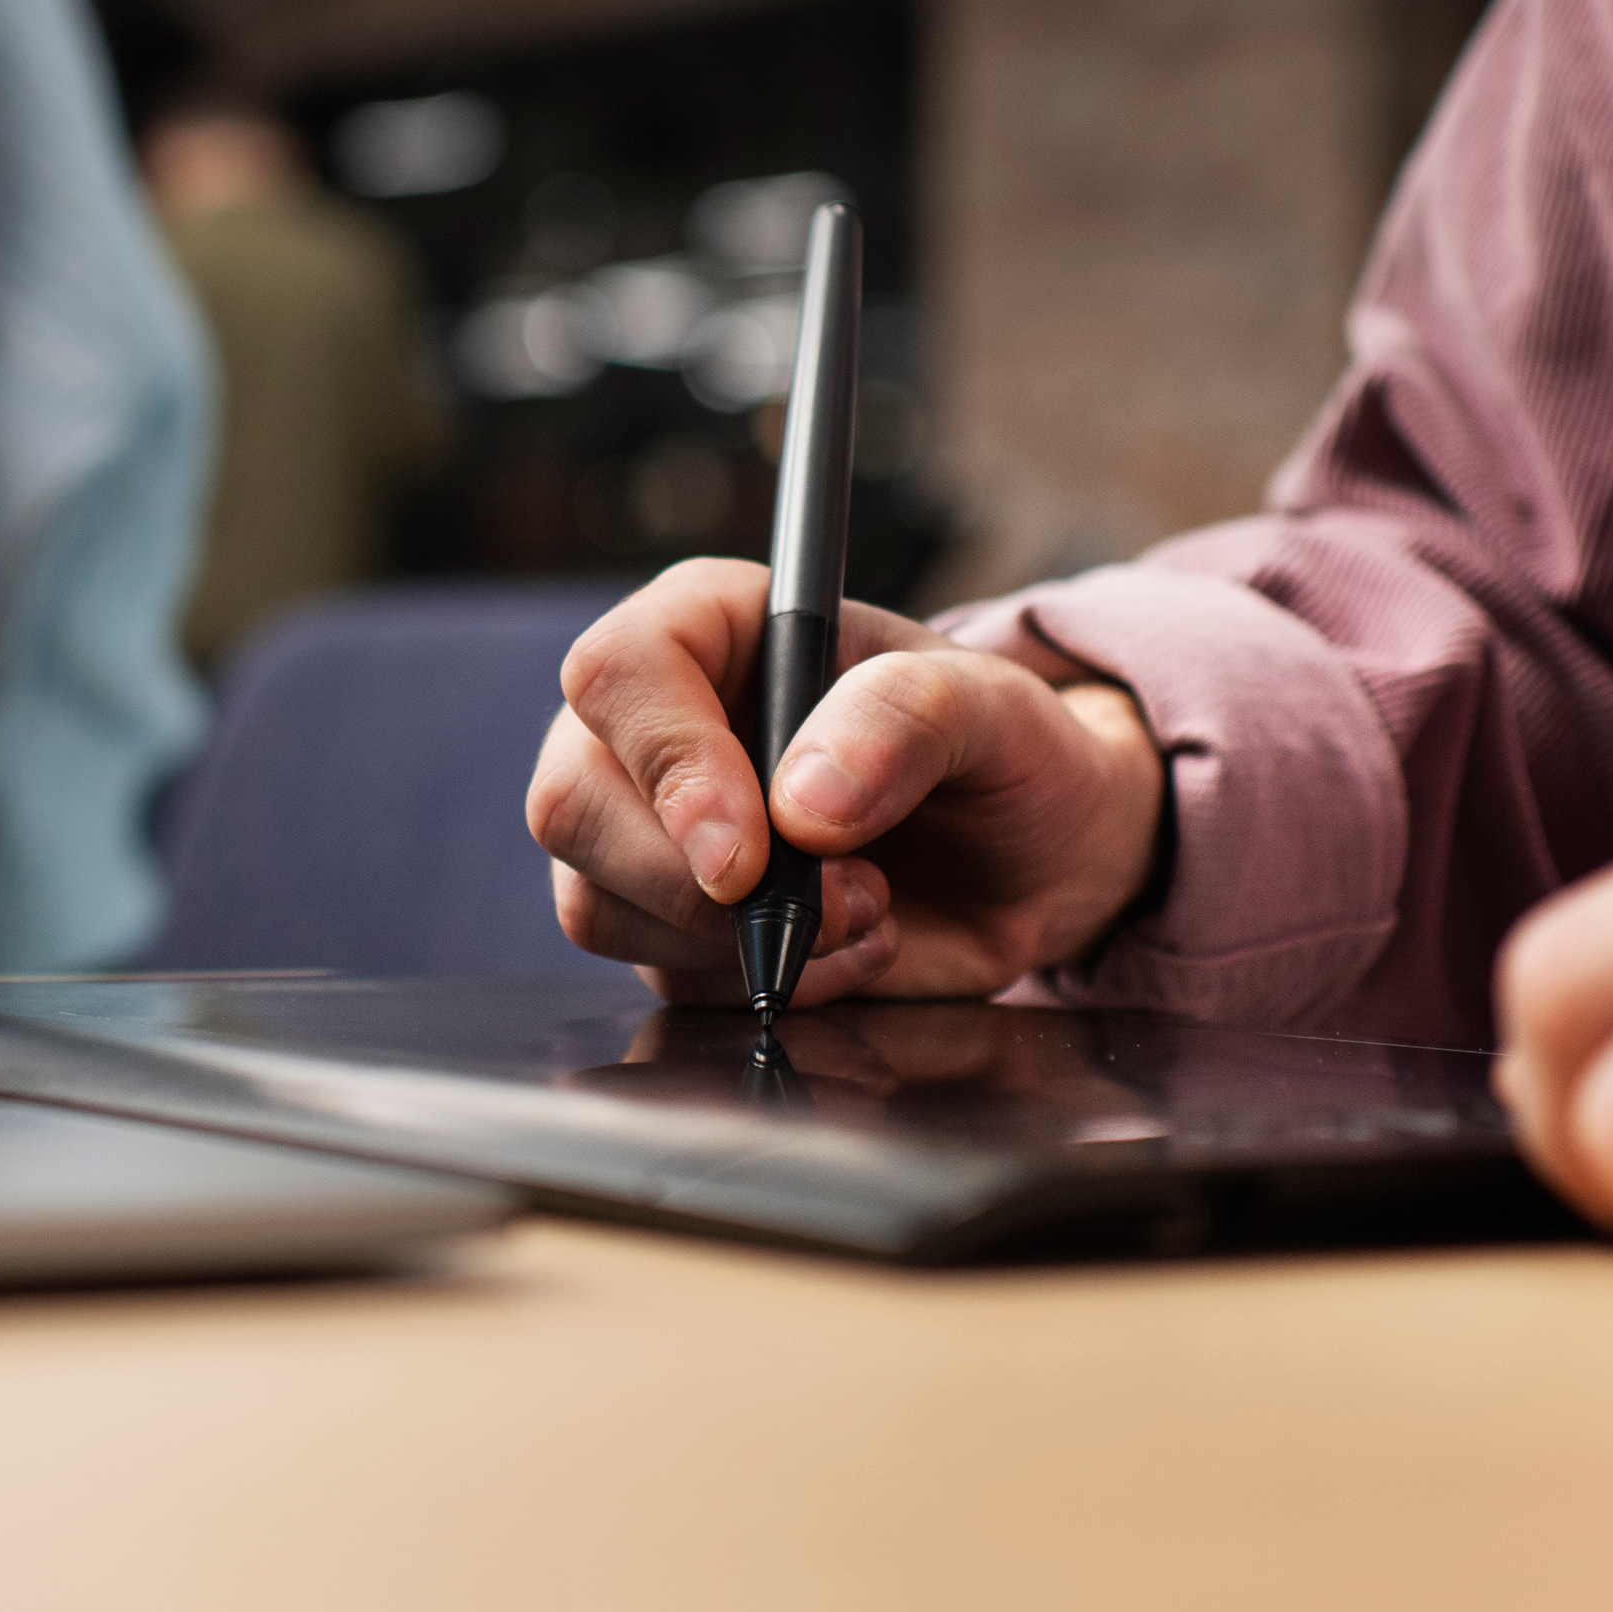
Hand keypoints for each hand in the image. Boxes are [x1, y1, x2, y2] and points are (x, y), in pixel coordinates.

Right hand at [528, 557, 1169, 1005]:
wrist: (1039, 859)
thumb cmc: (1006, 753)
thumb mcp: (996, 708)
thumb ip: (907, 718)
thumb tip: (802, 804)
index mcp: (718, 627)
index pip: (619, 673)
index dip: (667, 764)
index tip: (747, 854)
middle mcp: (661, 723)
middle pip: (573, 802)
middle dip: (696, 885)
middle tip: (843, 898)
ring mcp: (652, 830)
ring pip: (597, 903)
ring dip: (737, 944)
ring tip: (870, 913)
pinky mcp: (674, 924)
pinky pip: (663, 976)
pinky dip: (764, 984)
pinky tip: (852, 951)